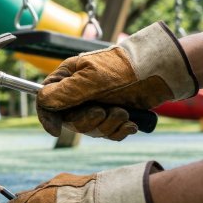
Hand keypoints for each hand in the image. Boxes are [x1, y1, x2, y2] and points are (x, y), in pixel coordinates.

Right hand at [37, 22, 197, 138]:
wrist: (161, 73)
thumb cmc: (125, 69)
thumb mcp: (91, 79)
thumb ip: (64, 92)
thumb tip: (41, 100)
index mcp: (67, 77)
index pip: (46, 101)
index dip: (48, 117)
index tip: (56, 131)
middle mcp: (79, 92)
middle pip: (69, 120)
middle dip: (88, 121)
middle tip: (104, 112)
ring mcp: (96, 103)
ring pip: (90, 129)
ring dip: (108, 126)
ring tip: (123, 113)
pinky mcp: (113, 114)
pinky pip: (108, 133)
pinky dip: (119, 130)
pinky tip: (130, 122)